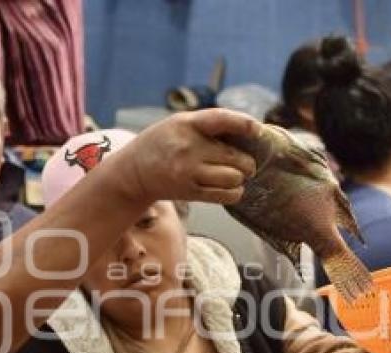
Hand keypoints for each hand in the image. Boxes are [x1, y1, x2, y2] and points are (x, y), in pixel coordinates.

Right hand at [118, 109, 258, 205]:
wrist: (134, 172)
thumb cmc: (164, 143)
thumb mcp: (180, 123)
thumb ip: (209, 123)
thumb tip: (250, 131)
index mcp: (187, 124)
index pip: (221, 119)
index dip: (243, 124)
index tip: (256, 129)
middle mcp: (188, 148)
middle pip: (236, 157)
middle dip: (247, 162)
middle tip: (246, 163)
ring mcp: (188, 172)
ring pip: (234, 178)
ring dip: (240, 178)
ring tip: (235, 175)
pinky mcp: (190, 192)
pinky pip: (226, 195)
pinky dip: (235, 192)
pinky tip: (230, 187)